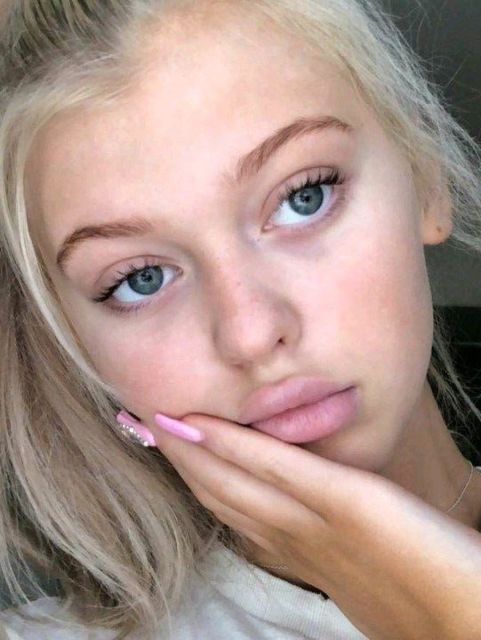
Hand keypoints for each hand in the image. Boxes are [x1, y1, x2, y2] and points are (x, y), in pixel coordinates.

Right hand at [152, 413, 480, 639]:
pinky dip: (235, 446)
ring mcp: (320, 525)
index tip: (169, 451)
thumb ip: (333, 546)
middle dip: (179, 462)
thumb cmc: (432, 601)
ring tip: (157, 420)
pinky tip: (202, 424)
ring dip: (192, 451)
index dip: (197, 482)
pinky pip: (280, 469)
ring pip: (237, 483)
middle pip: (224, 496)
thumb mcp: (367, 575)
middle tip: (141, 428)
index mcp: (306, 556)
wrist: (473, 624)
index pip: (238, 513)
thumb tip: (308, 521)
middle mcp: (299, 542)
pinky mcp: (351, 504)